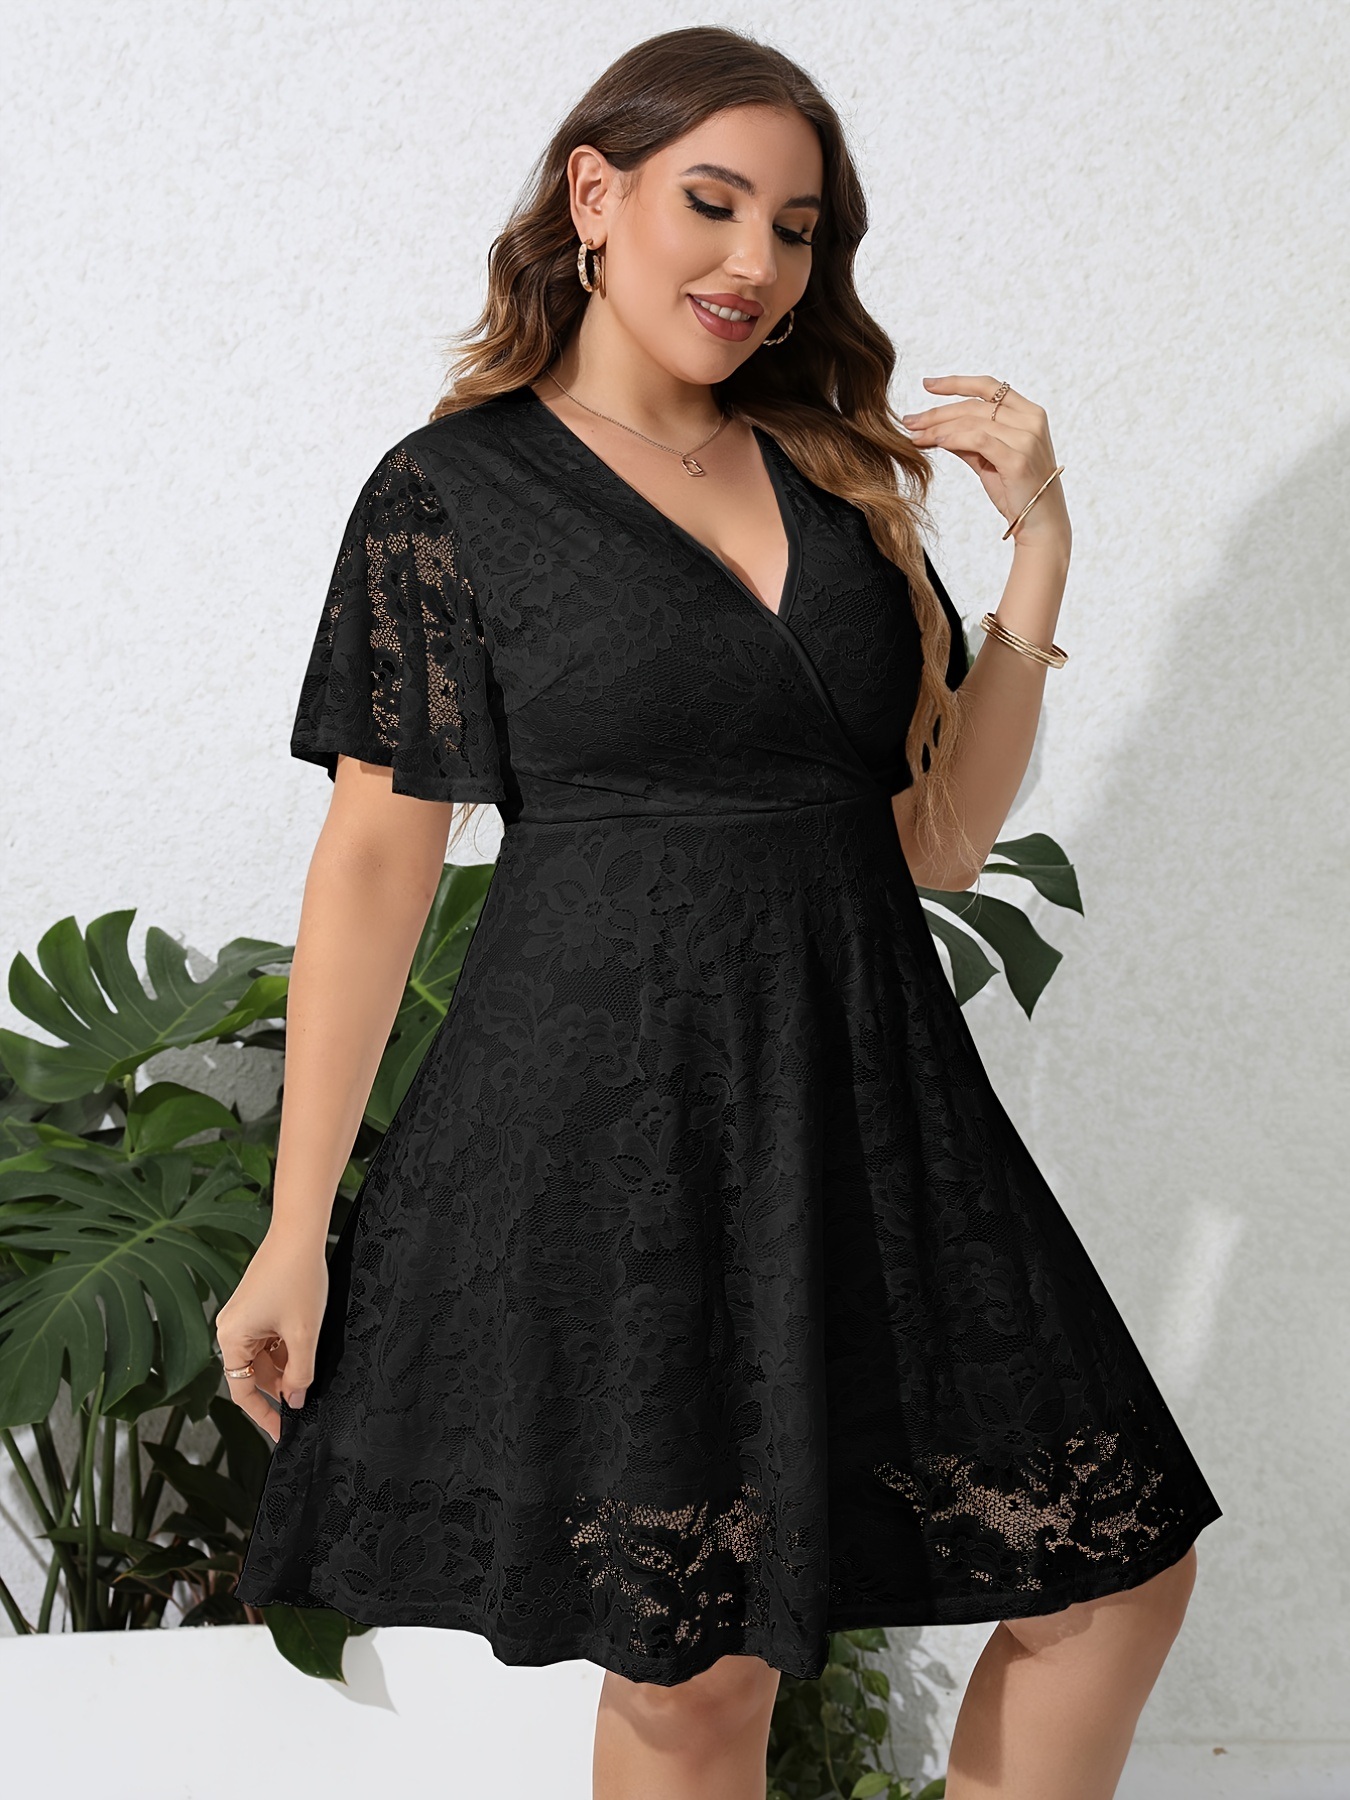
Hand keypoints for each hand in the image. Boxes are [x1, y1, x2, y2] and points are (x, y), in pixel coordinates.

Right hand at [214, 1230, 327, 1443]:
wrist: (298, 1234)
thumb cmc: (298, 1278)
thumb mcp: (303, 1334)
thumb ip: (300, 1373)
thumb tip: (296, 1400)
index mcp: (231, 1338)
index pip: (242, 1391)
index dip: (264, 1414)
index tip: (283, 1431)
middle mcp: (230, 1328)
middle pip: (254, 1372)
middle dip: (281, 1384)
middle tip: (308, 1395)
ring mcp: (242, 1315)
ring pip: (264, 1355)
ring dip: (286, 1363)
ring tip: (311, 1360)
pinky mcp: (255, 1305)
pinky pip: (268, 1337)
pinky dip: (286, 1345)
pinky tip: (306, 1341)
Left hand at [901, 376, 1070, 552]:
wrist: (1040, 524)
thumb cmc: (1017, 492)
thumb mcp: (990, 460)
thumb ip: (970, 441)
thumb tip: (938, 430)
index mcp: (1029, 413)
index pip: (988, 387)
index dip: (956, 383)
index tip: (928, 385)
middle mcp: (1031, 420)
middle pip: (975, 405)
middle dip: (937, 412)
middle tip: (909, 420)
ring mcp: (1027, 438)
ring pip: (973, 421)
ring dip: (938, 428)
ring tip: (915, 436)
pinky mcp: (1018, 458)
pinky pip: (978, 440)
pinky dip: (953, 438)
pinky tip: (935, 442)